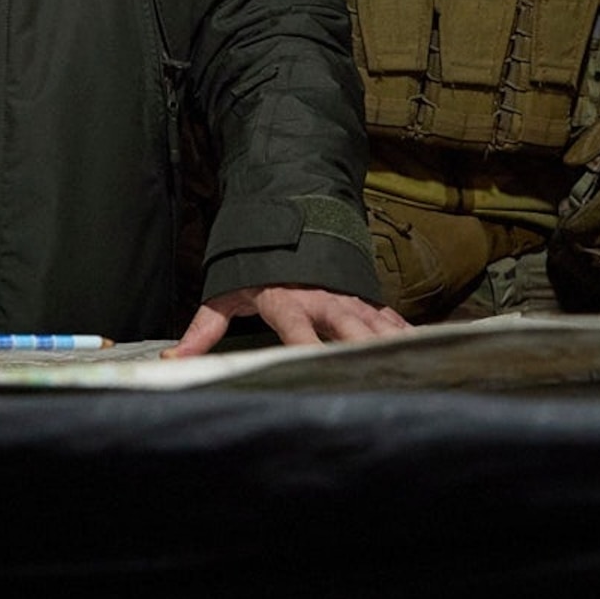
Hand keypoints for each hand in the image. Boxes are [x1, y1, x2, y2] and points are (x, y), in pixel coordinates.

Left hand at [167, 284, 407, 356]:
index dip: (306, 348)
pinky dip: (407, 337)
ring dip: (391, 347)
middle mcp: (323, 299)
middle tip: (375, 376)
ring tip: (411, 372)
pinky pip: (391, 320)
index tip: (314, 367)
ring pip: (376, 325)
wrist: (291, 221)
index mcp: (288, 300)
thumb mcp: (227, 292)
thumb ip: (205, 328)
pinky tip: (425, 355)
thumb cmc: (257, 265)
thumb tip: (173, 360)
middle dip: (361, 350)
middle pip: (348, 328)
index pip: (298, 330)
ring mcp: (349, 297)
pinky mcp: (367, 297)